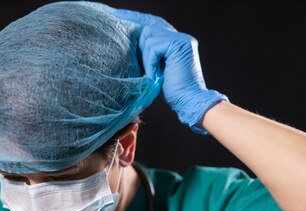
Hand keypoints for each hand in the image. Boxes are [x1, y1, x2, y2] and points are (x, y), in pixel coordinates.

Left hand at [114, 9, 227, 133]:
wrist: (188, 101)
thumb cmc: (172, 91)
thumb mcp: (156, 69)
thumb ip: (148, 55)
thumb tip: (130, 44)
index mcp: (176, 42)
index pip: (154, 24)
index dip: (136, 18)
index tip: (117, 15)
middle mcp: (180, 37)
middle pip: (149, 26)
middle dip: (137, 37)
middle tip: (136, 57)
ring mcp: (181, 40)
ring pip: (149, 36)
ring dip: (145, 57)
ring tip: (152, 74)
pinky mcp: (178, 45)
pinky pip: (153, 46)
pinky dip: (150, 61)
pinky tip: (155, 75)